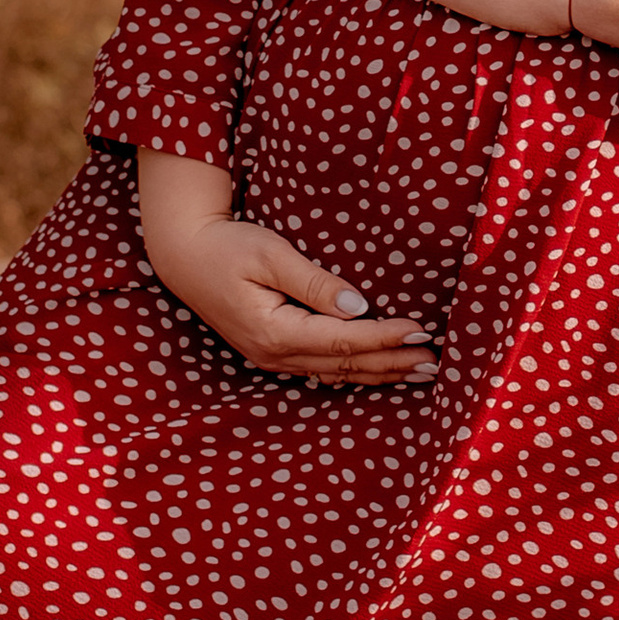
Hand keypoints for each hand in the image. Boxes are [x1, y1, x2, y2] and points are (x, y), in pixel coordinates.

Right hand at [136, 152, 433, 383]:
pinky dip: (354, 371)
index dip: (385, 338)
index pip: (344, 341)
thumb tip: (359, 306)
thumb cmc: (226, 246)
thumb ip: (314, 283)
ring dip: (378, 373)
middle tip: (435, 362)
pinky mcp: (271, 352)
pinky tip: (377, 372)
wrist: (183, 254)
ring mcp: (271, 358)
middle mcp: (275, 354)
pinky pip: (321, 370)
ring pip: (335, 373)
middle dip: (392, 363)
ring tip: (417, 372)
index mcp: (275, 332)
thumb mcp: (270, 254)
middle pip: (345, 365)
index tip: (421, 331)